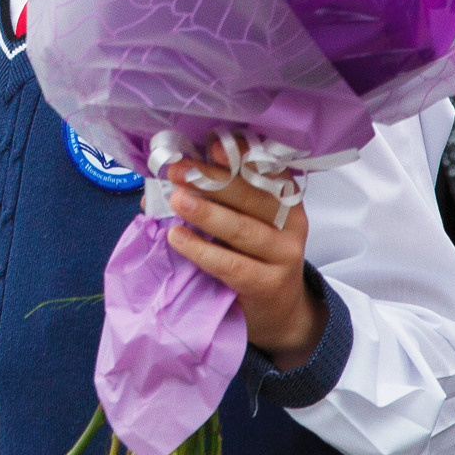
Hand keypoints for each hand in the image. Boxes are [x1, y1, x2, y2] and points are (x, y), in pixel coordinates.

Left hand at [165, 141, 320, 367]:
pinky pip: (233, 264)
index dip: (241, 156)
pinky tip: (178, 238)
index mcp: (285, 198)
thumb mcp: (242, 222)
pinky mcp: (268, 283)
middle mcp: (290, 222)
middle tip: (177, 169)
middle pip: (252, 196)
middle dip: (212, 180)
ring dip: (207, 212)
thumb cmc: (251, 255)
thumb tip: (164, 184)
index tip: (211, 143)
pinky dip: (203, 250)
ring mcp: (283, 254)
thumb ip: (216, 198)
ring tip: (177, 199)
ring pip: (243, 229)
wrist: (278, 310)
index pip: (266, 170)